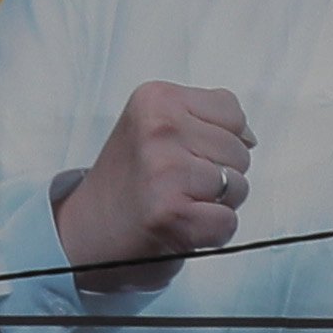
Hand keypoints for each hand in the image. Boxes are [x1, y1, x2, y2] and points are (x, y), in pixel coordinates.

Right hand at [49, 84, 254, 281]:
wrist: (82, 233)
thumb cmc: (128, 183)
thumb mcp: (155, 127)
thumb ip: (204, 121)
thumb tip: (250, 137)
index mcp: (156, 99)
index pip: (233, 113)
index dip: (219, 142)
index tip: (182, 156)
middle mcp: (159, 128)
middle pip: (240, 151)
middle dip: (219, 174)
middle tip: (177, 186)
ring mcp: (164, 169)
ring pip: (238, 186)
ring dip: (216, 204)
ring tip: (177, 203)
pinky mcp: (170, 211)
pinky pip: (228, 222)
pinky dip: (212, 233)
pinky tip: (180, 226)